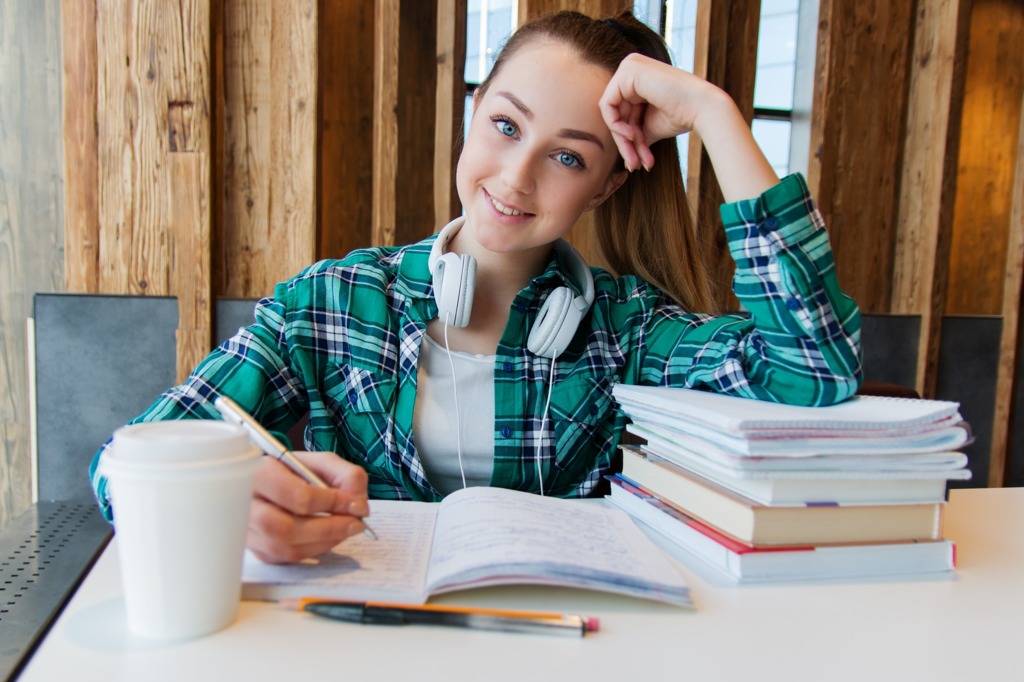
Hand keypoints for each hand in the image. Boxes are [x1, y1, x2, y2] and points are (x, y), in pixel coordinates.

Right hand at [247, 450, 370, 563]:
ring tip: (344, 529)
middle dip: (329, 529)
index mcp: (258, 474)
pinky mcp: (256, 549)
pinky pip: (286, 558)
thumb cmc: (294, 471)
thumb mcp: (321, 462)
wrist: (267, 483)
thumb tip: (358, 506)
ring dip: (324, 542)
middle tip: (356, 524)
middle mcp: (245, 505)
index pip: (298, 496)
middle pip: (286, 529)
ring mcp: (247, 531)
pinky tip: (326, 537)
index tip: (357, 505)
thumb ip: (345, 476)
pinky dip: (313, 550)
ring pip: (286, 549)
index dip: (332, 503)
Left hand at [599, 53, 776, 199]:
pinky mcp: (628, 71)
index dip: (627, 139)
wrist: (702, 109)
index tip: (638, 160)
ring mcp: (629, 66)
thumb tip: (625, 156)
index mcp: (637, 77)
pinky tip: (632, 136)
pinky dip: (616, 125)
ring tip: (637, 158)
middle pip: (615, 113)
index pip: (621, 111)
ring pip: (611, 112)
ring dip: (623, 140)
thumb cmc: (681, 116)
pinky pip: (607, 105)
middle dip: (625, 143)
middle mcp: (631, 66)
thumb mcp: (649, 126)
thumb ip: (632, 131)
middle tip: (634, 165)